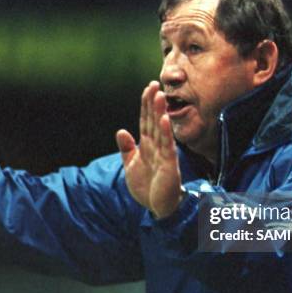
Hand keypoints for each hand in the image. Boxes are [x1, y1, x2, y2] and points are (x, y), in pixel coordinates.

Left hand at [116, 81, 181, 218]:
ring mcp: (164, 155)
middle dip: (153, 103)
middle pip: (154, 121)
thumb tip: (121, 131)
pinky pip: (168, 146)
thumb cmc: (147, 186)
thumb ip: (126, 148)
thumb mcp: (131, 165)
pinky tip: (164, 119)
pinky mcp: (170, 165)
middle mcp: (157, 146)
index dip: (145, 105)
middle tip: (154, 84)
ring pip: (161, 129)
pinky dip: (166, 132)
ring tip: (159, 96)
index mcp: (147, 145)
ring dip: (160, 112)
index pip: (146, 121)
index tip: (147, 88)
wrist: (158, 208)